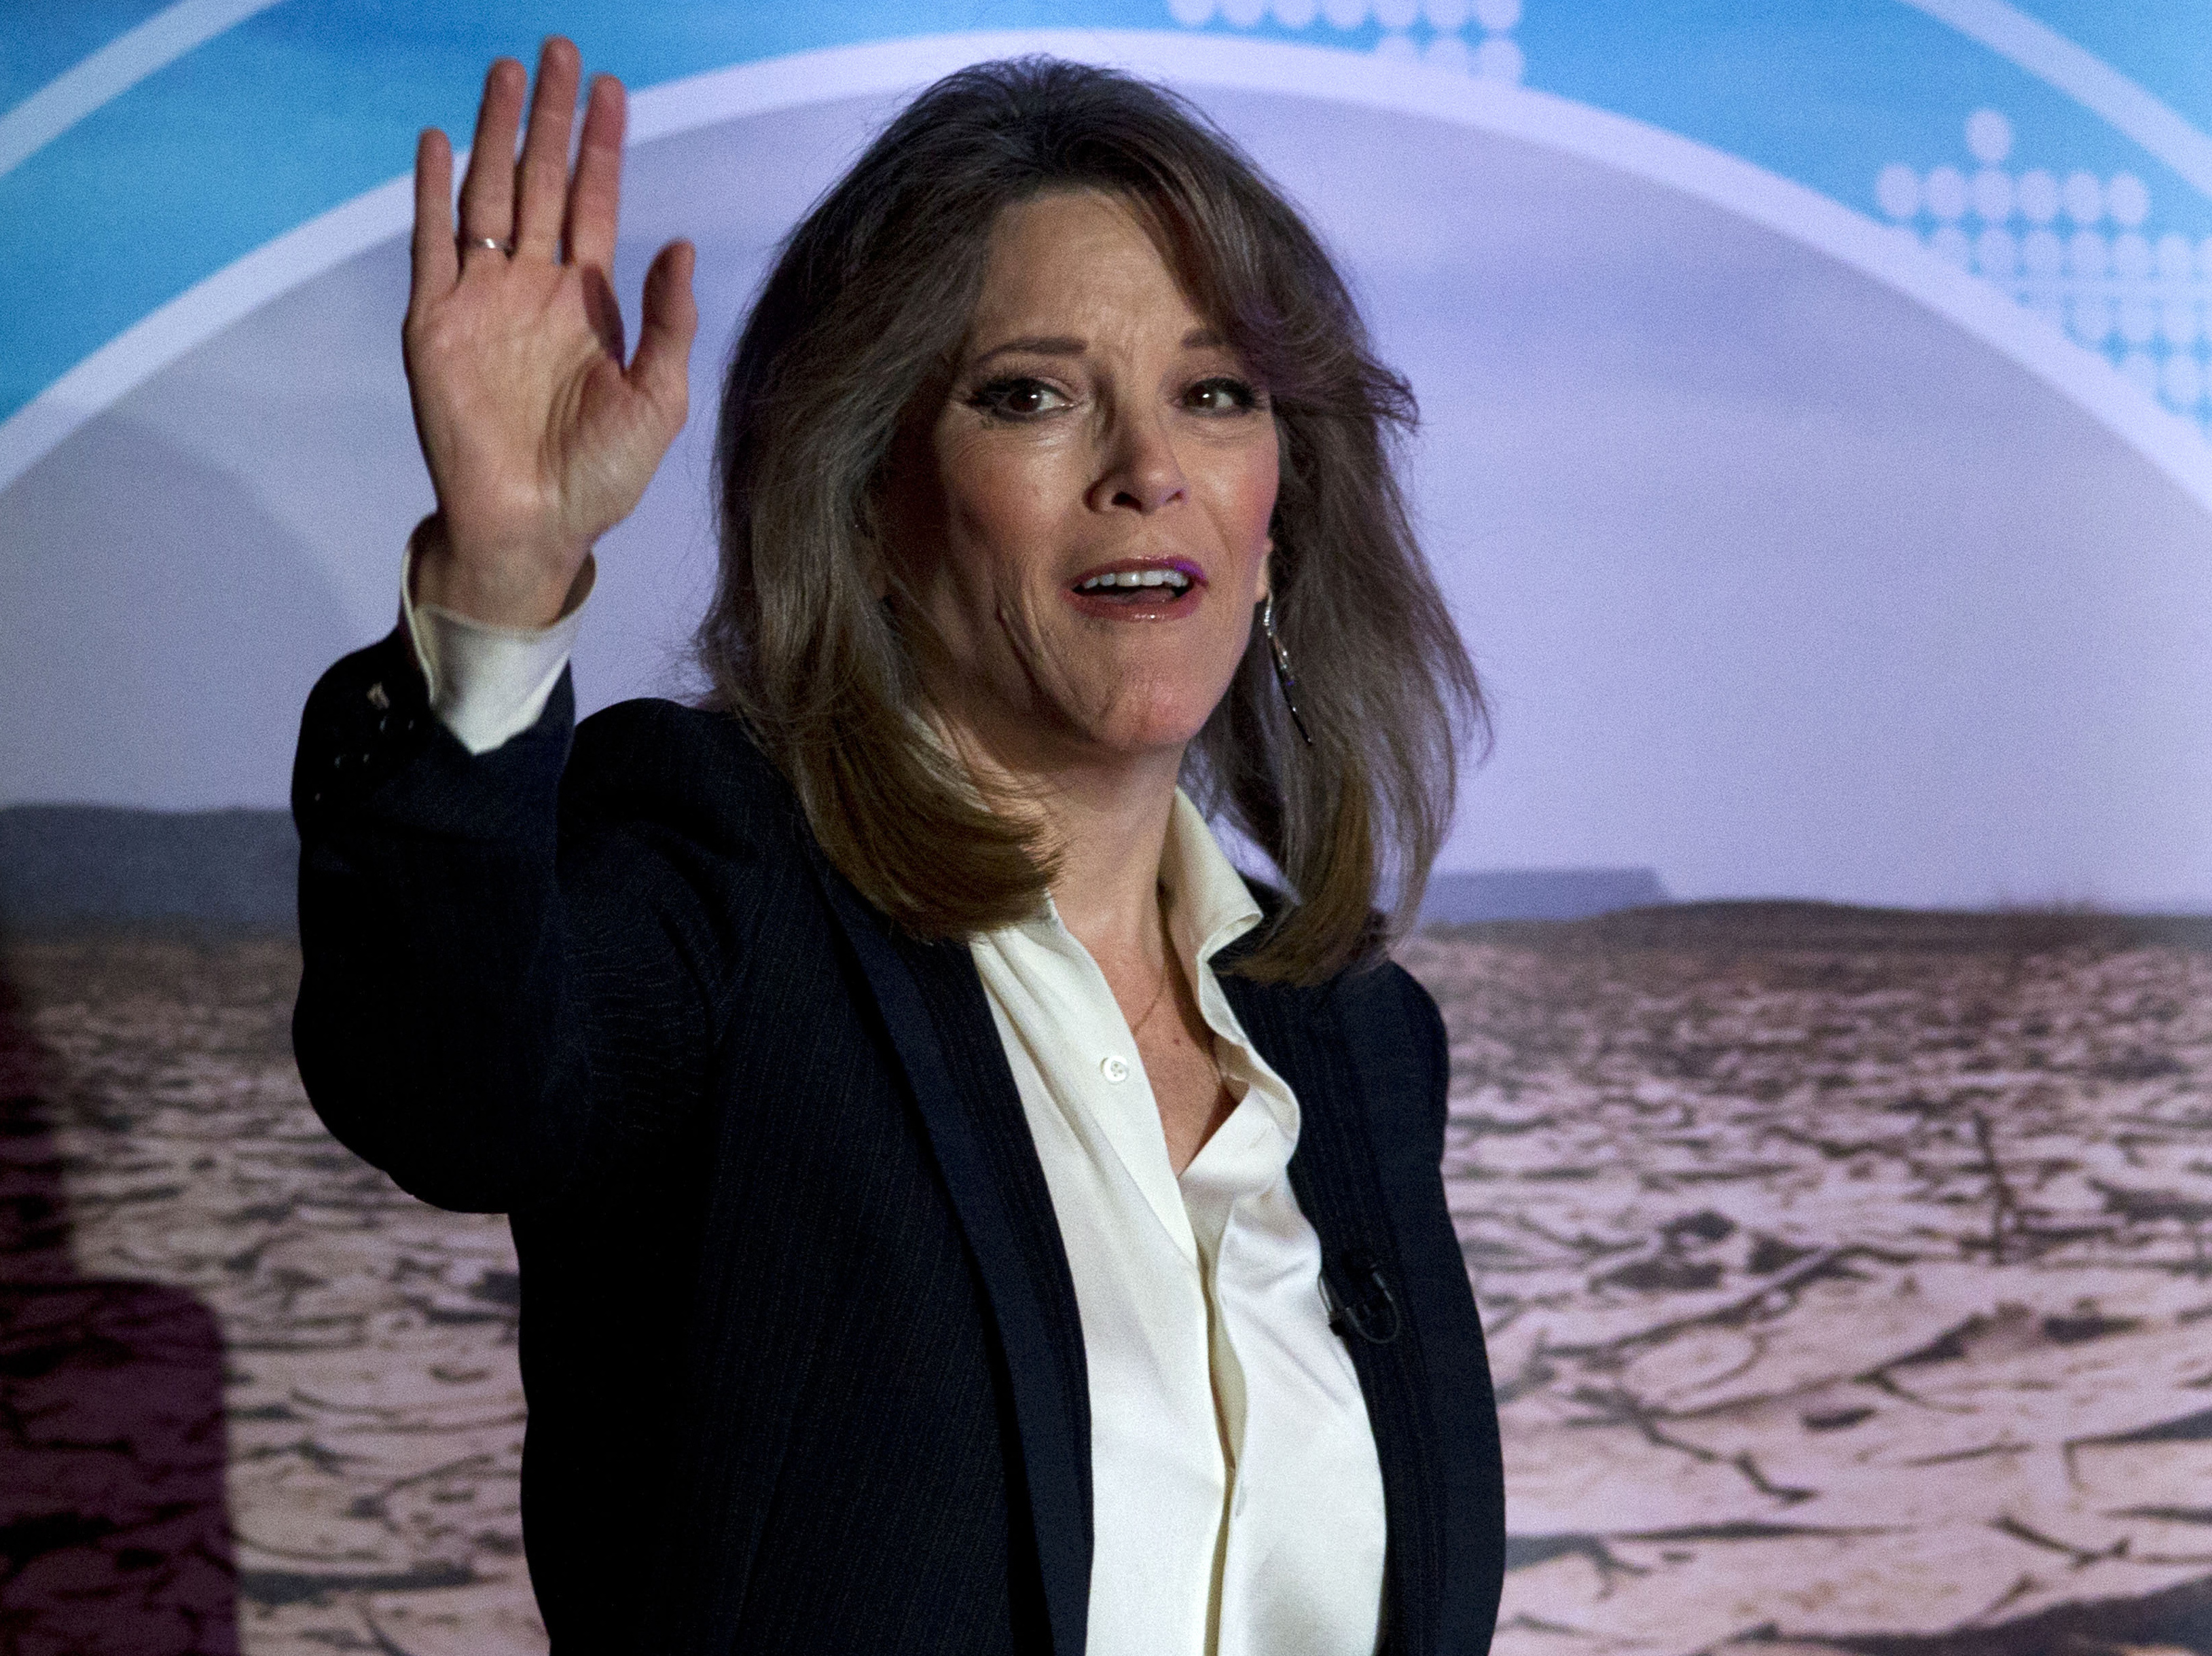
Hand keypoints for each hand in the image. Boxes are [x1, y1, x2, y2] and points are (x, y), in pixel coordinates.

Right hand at [403, 38, 696, 626]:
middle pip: (539, 180)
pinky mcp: (435, 321)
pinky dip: (434, 192)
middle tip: (558, 51)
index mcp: (588, 302)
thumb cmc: (601, 475)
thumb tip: (678, 244)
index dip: (600, 147)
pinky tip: (441, 143)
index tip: (610, 89)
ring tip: (506, 74)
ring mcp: (482, 299)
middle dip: (549, 118)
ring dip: (496, 135)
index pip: (593, 202)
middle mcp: (534, 288)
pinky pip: (433, 243)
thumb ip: (668, 322)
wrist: (533, 524)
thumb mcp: (657, 398)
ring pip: (488, 195)